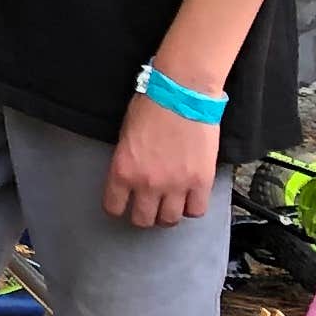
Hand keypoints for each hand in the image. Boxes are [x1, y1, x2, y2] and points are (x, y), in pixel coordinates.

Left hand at [106, 94, 221, 227]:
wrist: (182, 95)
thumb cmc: (151, 107)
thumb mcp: (125, 136)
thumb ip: (127, 162)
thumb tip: (132, 176)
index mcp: (123, 171)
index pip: (114, 207)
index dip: (118, 207)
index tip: (123, 204)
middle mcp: (147, 184)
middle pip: (143, 219)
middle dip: (144, 214)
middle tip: (148, 206)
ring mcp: (176, 185)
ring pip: (169, 220)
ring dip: (168, 214)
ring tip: (169, 204)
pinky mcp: (201, 182)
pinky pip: (196, 211)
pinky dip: (192, 208)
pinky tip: (189, 198)